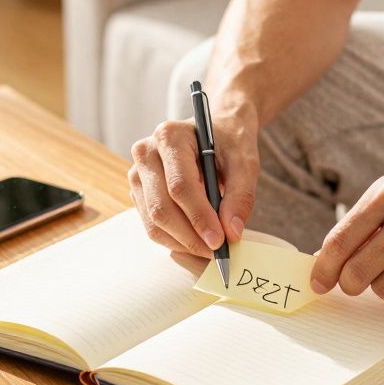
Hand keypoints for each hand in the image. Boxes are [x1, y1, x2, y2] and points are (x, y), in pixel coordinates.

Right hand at [128, 110, 260, 256]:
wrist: (217, 132)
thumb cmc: (230, 142)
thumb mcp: (245, 162)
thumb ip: (241, 196)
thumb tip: (232, 232)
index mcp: (170, 136)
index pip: (180, 185)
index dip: (200, 217)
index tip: (220, 241)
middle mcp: (146, 153)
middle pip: (161, 207)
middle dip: (190, 237)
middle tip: (217, 252)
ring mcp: (138, 173)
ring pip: (153, 221)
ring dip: (182, 242)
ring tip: (210, 249)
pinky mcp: (139, 192)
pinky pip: (152, 225)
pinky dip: (175, 240)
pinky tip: (197, 240)